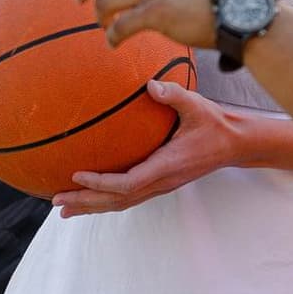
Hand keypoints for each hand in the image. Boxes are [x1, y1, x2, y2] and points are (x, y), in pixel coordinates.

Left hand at [56, 82, 236, 215]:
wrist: (235, 144)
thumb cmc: (215, 123)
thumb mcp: (197, 105)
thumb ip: (174, 95)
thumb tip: (150, 85)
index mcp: (166, 166)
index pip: (128, 182)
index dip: (100, 183)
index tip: (76, 174)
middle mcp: (161, 181)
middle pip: (118, 200)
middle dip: (86, 202)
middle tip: (57, 202)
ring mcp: (161, 185)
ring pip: (121, 202)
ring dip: (92, 206)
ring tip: (64, 208)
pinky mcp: (161, 183)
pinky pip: (128, 196)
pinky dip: (106, 199)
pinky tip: (91, 196)